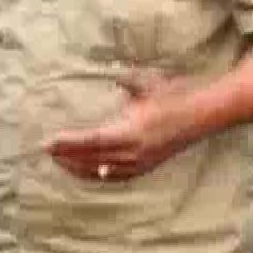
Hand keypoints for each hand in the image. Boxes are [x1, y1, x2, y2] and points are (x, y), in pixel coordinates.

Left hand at [45, 67, 193, 181]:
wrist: (204, 114)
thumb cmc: (176, 94)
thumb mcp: (147, 83)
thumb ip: (124, 82)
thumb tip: (109, 76)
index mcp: (132, 131)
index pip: (92, 140)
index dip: (68, 143)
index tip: (49, 142)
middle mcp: (135, 151)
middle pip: (93, 159)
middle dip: (68, 156)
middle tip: (47, 152)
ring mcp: (142, 162)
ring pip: (103, 171)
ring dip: (80, 168)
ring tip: (61, 162)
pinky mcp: (148, 166)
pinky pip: (117, 176)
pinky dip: (98, 175)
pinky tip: (88, 171)